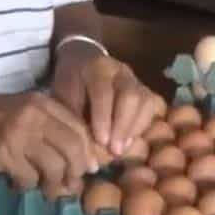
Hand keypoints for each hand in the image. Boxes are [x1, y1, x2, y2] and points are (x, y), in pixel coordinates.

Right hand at [0, 92, 102, 192]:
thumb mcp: (22, 112)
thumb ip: (49, 126)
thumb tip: (80, 156)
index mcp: (41, 102)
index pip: (78, 127)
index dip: (88, 151)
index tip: (90, 168)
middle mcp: (34, 115)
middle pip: (73, 148)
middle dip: (76, 171)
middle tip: (72, 184)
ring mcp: (18, 134)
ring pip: (54, 167)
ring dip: (53, 184)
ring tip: (46, 189)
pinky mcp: (3, 154)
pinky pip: (29, 178)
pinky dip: (27, 186)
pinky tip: (19, 183)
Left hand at [50, 47, 165, 158]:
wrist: (81, 61)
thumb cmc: (70, 83)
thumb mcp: (64, 97)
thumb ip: (75, 119)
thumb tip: (88, 153)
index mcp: (96, 67)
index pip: (103, 92)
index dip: (103, 118)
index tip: (101, 142)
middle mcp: (120, 70)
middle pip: (130, 95)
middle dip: (123, 126)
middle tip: (115, 151)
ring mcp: (134, 79)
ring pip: (144, 101)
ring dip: (134, 128)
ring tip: (121, 149)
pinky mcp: (143, 89)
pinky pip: (150, 108)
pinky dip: (140, 127)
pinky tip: (128, 141)